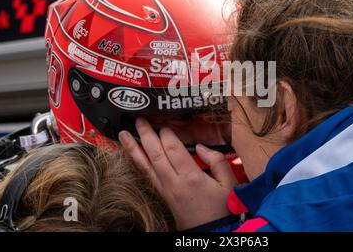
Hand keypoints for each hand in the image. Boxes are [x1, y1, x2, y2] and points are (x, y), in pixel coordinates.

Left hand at [118, 117, 236, 229]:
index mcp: (190, 177)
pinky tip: (133, 155)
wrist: (212, 232)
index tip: (165, 122)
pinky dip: (138, 163)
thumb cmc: (222, 208)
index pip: (172, 149)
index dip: (166, 133)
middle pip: (155, 154)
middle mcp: (173, 182)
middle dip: (145, 134)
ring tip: (124, 134)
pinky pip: (147, 176)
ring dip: (133, 148)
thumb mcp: (228, 183)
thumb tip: (200, 147)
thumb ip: (216, 161)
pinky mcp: (162, 195)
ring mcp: (165, 190)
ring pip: (145, 166)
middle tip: (139, 119)